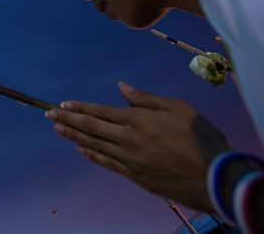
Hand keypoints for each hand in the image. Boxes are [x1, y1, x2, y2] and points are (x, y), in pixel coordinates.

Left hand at [45, 81, 230, 212]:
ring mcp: (130, 160)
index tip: (62, 104)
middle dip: (68, 120)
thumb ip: (146, 99)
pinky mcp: (136, 177)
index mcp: (138, 120)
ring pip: (95, 145)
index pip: (100, 112)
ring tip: (57, 129)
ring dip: (74, 136)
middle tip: (48, 115)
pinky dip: (92, 155)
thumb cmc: (202, 139)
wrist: (215, 177)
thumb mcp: (178, 108)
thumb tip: (122, 87)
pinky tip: (81, 150)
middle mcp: (128, 139)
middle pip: (91, 128)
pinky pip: (108, 164)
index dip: (80, 108)